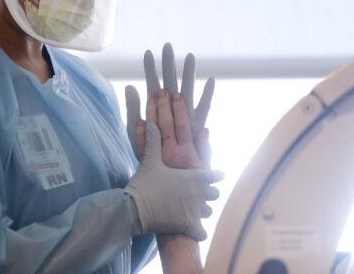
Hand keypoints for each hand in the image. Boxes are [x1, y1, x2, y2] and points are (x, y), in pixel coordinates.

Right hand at [124, 122, 222, 240]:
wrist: (135, 209)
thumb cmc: (144, 183)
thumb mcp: (150, 161)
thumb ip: (153, 141)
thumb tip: (150, 122)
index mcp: (193, 176)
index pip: (214, 175)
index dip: (217, 175)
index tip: (219, 175)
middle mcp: (199, 193)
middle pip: (214, 194)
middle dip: (209, 193)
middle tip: (202, 194)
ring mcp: (195, 211)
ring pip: (209, 212)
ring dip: (203, 210)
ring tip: (195, 211)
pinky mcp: (189, 227)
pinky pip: (202, 231)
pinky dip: (198, 231)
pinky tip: (193, 229)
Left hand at [126, 43, 214, 167]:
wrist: (164, 177)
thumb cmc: (148, 155)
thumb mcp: (135, 133)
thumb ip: (133, 111)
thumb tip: (131, 87)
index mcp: (155, 110)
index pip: (152, 85)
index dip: (150, 69)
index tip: (148, 52)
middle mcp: (171, 110)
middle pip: (170, 82)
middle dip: (169, 64)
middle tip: (168, 45)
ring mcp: (185, 117)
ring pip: (186, 91)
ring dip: (188, 74)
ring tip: (190, 56)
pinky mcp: (196, 127)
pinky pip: (203, 109)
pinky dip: (207, 95)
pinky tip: (211, 80)